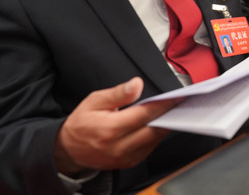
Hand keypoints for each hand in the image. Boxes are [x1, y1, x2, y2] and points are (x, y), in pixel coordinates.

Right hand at [54, 77, 178, 174]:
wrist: (68, 149)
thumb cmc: (81, 122)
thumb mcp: (94, 101)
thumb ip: (117, 93)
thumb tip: (136, 84)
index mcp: (109, 129)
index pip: (144, 116)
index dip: (162, 105)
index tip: (176, 97)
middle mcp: (118, 147)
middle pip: (153, 130)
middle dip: (168, 116)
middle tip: (180, 103)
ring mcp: (124, 158)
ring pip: (153, 141)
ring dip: (164, 126)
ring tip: (173, 112)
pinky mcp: (128, 163)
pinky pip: (149, 149)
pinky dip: (156, 136)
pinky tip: (159, 124)